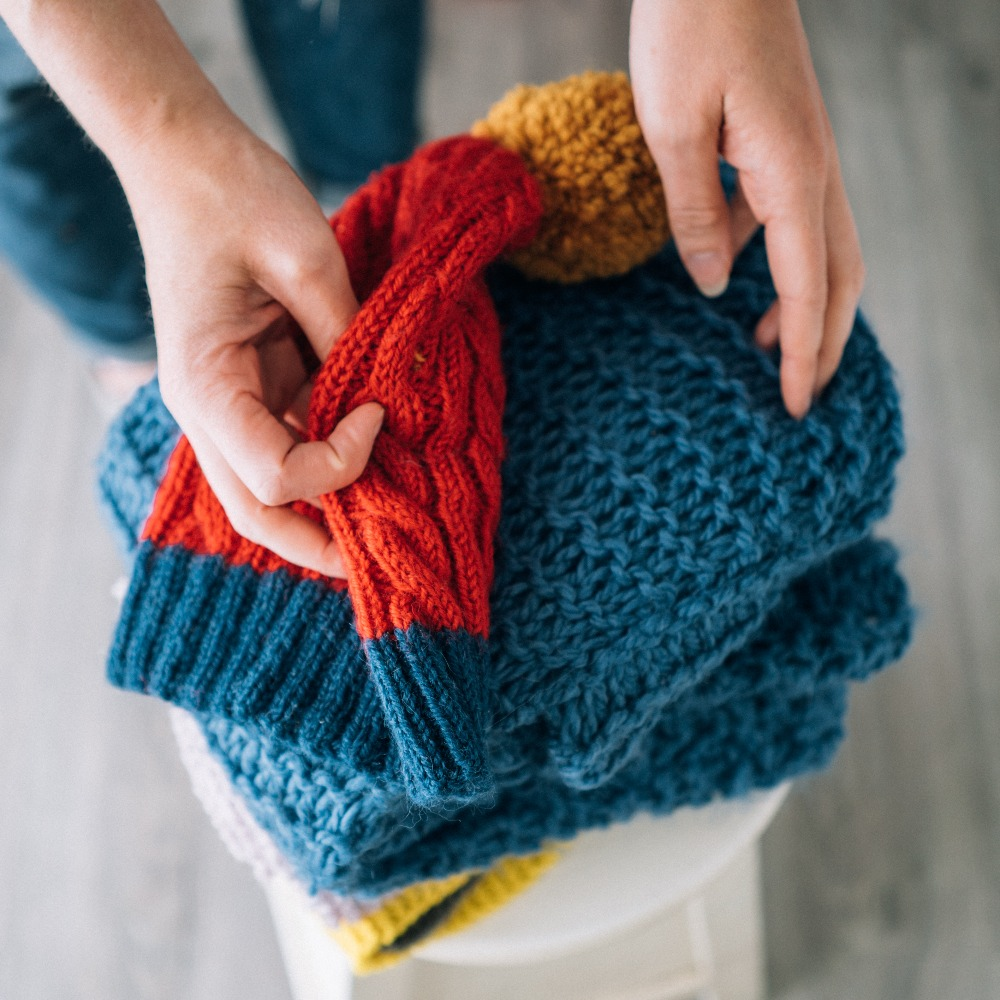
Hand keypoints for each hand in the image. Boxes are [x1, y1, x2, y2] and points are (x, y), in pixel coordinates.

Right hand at [129, 120, 382, 576]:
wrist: (186, 158)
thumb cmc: (233, 195)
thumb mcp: (305, 259)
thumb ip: (348, 336)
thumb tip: (394, 394)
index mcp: (206, 388)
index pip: (276, 479)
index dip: (342, 462)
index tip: (381, 411)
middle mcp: (210, 411)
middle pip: (260, 512)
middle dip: (322, 544)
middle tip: (389, 551)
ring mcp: (230, 402)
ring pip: (275, 486)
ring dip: (332, 499)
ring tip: (395, 501)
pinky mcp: (253, 384)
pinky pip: (290, 441)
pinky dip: (331, 453)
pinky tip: (374, 442)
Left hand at [630, 0, 864, 417]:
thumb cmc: (689, 28)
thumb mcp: (672, 130)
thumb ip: (693, 213)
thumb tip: (710, 284)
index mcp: (791, 175)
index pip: (806, 289)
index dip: (801, 355)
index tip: (795, 408)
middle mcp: (812, 170)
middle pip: (837, 276)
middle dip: (821, 341)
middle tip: (799, 396)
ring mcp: (803, 154)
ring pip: (821, 249)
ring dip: (802, 303)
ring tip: (764, 348)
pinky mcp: (782, 141)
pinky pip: (786, 216)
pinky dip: (769, 257)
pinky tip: (726, 268)